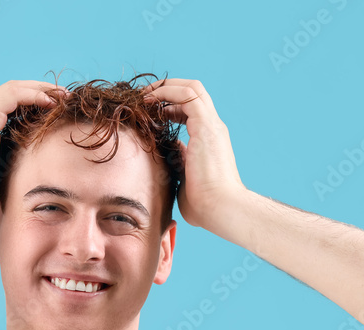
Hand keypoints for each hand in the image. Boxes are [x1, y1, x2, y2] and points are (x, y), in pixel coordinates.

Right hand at [0, 80, 67, 220]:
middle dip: (37, 90)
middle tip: (61, 96)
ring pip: (14, 88)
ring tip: (62, 96)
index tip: (50, 108)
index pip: (3, 102)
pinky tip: (51, 103)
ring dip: (40, 90)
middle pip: (9, 90)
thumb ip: (1, 165)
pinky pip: (15, 95)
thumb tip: (19, 176)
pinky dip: (34, 96)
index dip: (28, 101)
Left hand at [140, 78, 245, 230]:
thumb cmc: (204, 205)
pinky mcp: (206, 126)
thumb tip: (170, 156)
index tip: (150, 113)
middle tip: (143, 96)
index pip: (191, 110)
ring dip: (165, 87)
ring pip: (191, 88)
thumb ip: (179, 165)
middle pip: (193, 92)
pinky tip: (149, 100)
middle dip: (166, 89)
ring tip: (143, 95)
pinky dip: (166, 92)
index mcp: (209, 139)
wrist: (220, 209)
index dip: (169, 107)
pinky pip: (187, 95)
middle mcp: (213, 128)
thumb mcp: (185, 180)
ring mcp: (211, 125)